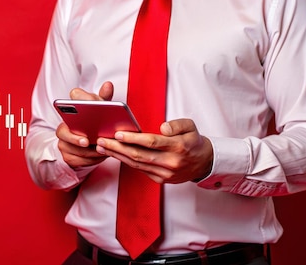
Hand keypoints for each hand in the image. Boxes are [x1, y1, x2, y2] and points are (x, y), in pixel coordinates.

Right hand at [56, 81, 113, 167]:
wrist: (86, 142)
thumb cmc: (94, 122)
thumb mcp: (100, 110)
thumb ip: (104, 98)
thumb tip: (108, 85)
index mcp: (70, 112)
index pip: (66, 106)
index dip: (76, 105)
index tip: (84, 107)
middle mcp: (63, 127)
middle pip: (63, 131)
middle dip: (74, 138)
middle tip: (86, 141)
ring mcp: (63, 142)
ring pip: (71, 148)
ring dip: (88, 151)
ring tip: (101, 150)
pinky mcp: (66, 155)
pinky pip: (76, 160)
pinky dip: (89, 160)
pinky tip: (99, 156)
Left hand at [95, 118, 213, 183]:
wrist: (204, 163)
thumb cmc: (193, 141)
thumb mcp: (191, 126)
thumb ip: (177, 125)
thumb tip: (162, 128)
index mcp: (178, 147)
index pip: (151, 142)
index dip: (133, 139)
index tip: (118, 134)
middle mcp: (170, 162)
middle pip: (139, 155)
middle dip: (117, 148)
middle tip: (101, 141)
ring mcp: (165, 173)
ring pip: (136, 164)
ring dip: (117, 156)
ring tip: (102, 147)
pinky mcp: (161, 180)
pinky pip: (140, 169)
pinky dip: (126, 161)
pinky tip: (115, 154)